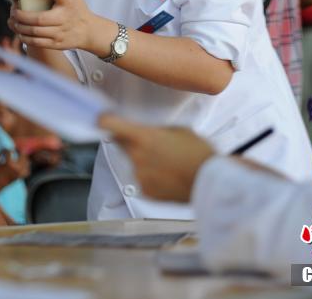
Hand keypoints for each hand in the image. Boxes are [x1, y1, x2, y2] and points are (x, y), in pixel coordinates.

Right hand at [0, 148, 29, 193]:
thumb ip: (0, 153)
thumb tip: (5, 146)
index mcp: (9, 164)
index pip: (9, 151)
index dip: (6, 150)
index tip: (3, 150)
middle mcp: (17, 168)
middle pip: (23, 154)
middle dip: (18, 150)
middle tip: (15, 149)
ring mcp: (21, 172)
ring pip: (26, 161)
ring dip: (22, 157)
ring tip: (17, 156)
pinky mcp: (22, 176)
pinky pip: (28, 168)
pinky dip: (26, 165)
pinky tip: (21, 163)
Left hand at [9, 0, 105, 52]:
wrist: (88, 32)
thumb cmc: (78, 10)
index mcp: (68, 3)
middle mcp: (64, 18)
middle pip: (39, 18)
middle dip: (22, 15)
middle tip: (14, 10)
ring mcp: (60, 33)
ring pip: (35, 32)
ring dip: (21, 27)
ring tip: (14, 21)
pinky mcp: (56, 44)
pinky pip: (37, 42)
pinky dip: (25, 38)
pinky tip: (19, 32)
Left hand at [98, 113, 214, 201]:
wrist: (211, 181)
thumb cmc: (199, 153)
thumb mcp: (179, 130)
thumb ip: (156, 130)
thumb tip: (147, 132)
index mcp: (143, 137)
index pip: (110, 124)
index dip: (104, 120)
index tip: (101, 119)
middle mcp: (137, 156)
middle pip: (122, 144)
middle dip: (131, 141)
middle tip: (153, 144)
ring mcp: (140, 175)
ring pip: (135, 163)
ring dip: (145, 161)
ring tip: (169, 163)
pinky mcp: (145, 192)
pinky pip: (143, 179)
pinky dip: (152, 177)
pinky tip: (169, 176)